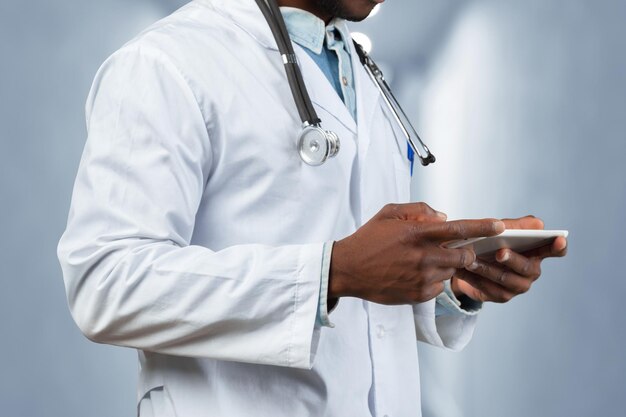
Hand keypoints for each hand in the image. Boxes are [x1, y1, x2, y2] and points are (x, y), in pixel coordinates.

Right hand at [329, 203, 504, 304]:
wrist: (348, 269)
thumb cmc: (368, 239)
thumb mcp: (389, 213)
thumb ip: (419, 210)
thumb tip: (444, 217)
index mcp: (418, 233)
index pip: (459, 229)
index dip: (483, 227)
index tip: (499, 226)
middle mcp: (424, 256)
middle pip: (465, 257)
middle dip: (468, 253)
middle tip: (458, 251)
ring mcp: (422, 278)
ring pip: (451, 272)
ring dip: (446, 266)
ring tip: (423, 262)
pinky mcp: (418, 295)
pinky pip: (438, 288)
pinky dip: (433, 281)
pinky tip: (414, 275)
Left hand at [451, 216, 567, 302]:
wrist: (469, 263)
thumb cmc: (492, 243)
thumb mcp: (501, 230)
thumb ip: (517, 226)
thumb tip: (538, 224)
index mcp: (536, 252)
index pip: (555, 250)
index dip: (559, 246)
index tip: (559, 239)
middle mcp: (531, 271)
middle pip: (527, 267)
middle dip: (513, 259)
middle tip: (500, 252)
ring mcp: (517, 286)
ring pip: (505, 279)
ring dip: (487, 269)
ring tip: (471, 261)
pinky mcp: (501, 296)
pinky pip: (488, 289)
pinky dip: (474, 279)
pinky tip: (463, 270)